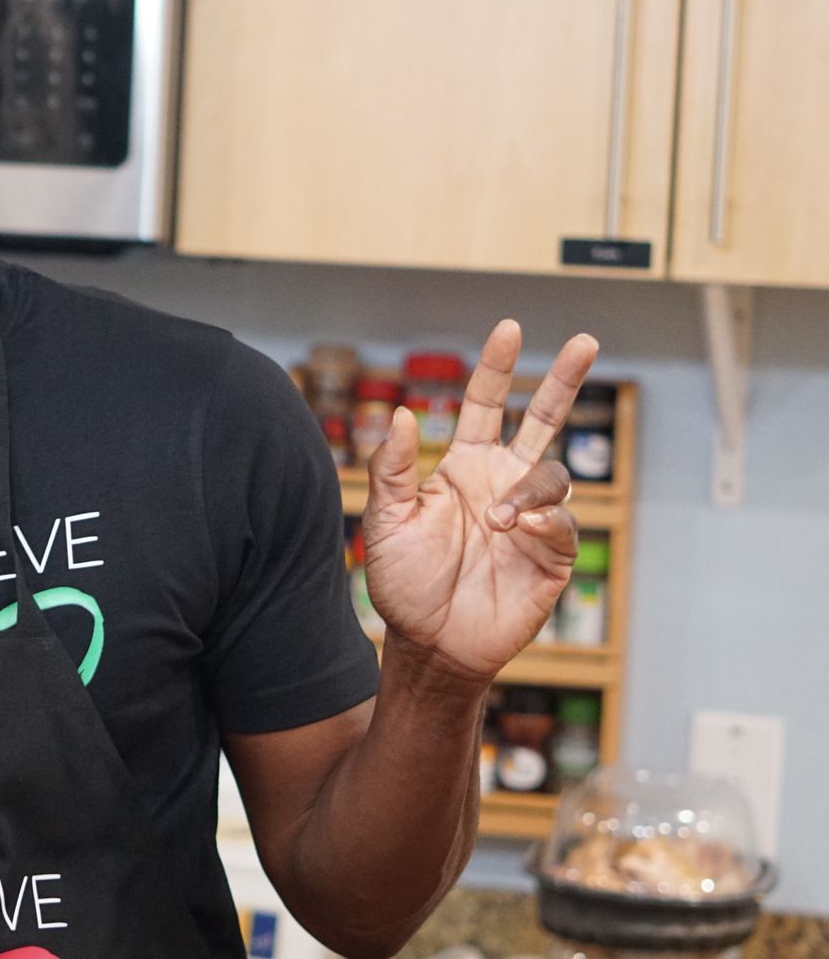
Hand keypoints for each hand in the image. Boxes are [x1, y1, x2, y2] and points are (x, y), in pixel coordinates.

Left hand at [362, 321, 599, 685]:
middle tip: (585, 341)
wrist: (431, 643)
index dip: (496, 368)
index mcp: (464, 466)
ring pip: (555, 476)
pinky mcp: (551, 555)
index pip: (485, 405)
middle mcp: (503, 483)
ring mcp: (531, 518)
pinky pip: (562, 524)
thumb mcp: (385, 522)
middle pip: (543, 421)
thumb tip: (401, 413)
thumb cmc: (404, 581)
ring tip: (499, 520)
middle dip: (564, 380)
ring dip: (530, 490)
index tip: (509, 329)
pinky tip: (517, 533)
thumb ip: (391, 469)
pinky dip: (544, 522)